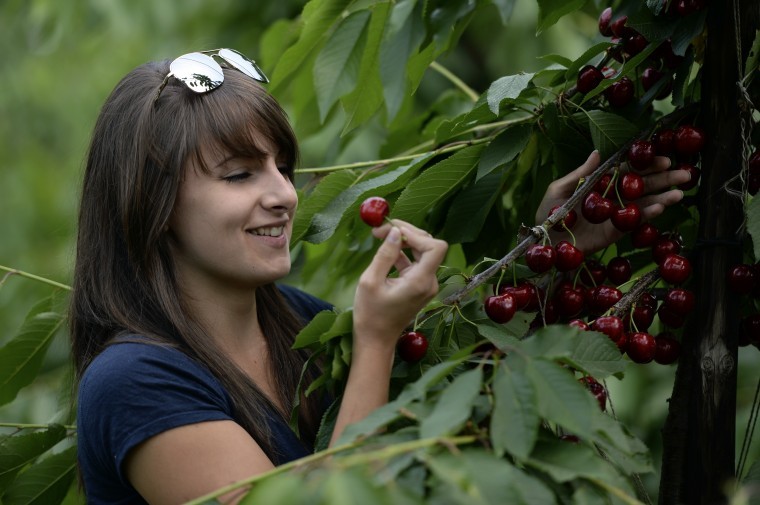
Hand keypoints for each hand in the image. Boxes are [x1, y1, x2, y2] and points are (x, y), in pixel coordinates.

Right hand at [352, 220, 447, 351]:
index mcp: (420, 282)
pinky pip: (416, 262)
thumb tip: (394, 230)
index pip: (435, 247)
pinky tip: (386, 251)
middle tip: (381, 228)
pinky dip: (402, 253)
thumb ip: (385, 254)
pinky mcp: (420, 286)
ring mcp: (426, 285)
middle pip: (429, 245)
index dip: (416, 234)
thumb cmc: (370, 314)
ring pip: (422, 252)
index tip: (393, 230)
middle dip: (407, 232)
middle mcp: (429, 282)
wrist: (375, 340)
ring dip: (403, 241)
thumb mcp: (370, 281)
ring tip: (380, 235)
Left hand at [535, 150, 690, 254]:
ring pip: (644, 203)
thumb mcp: (559, 189)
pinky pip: (633, 222)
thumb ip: (581, 173)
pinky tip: (661, 207)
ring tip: (680, 192)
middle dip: (664, 179)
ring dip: (663, 197)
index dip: (646, 164)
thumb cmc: (548, 213)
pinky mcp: (615, 231)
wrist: (543, 241)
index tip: (664, 159)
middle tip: (685, 174)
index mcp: (600, 183)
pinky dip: (647, 215)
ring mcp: (615, 215)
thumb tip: (597, 152)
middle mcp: (612, 197)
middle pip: (642, 185)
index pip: (628, 170)